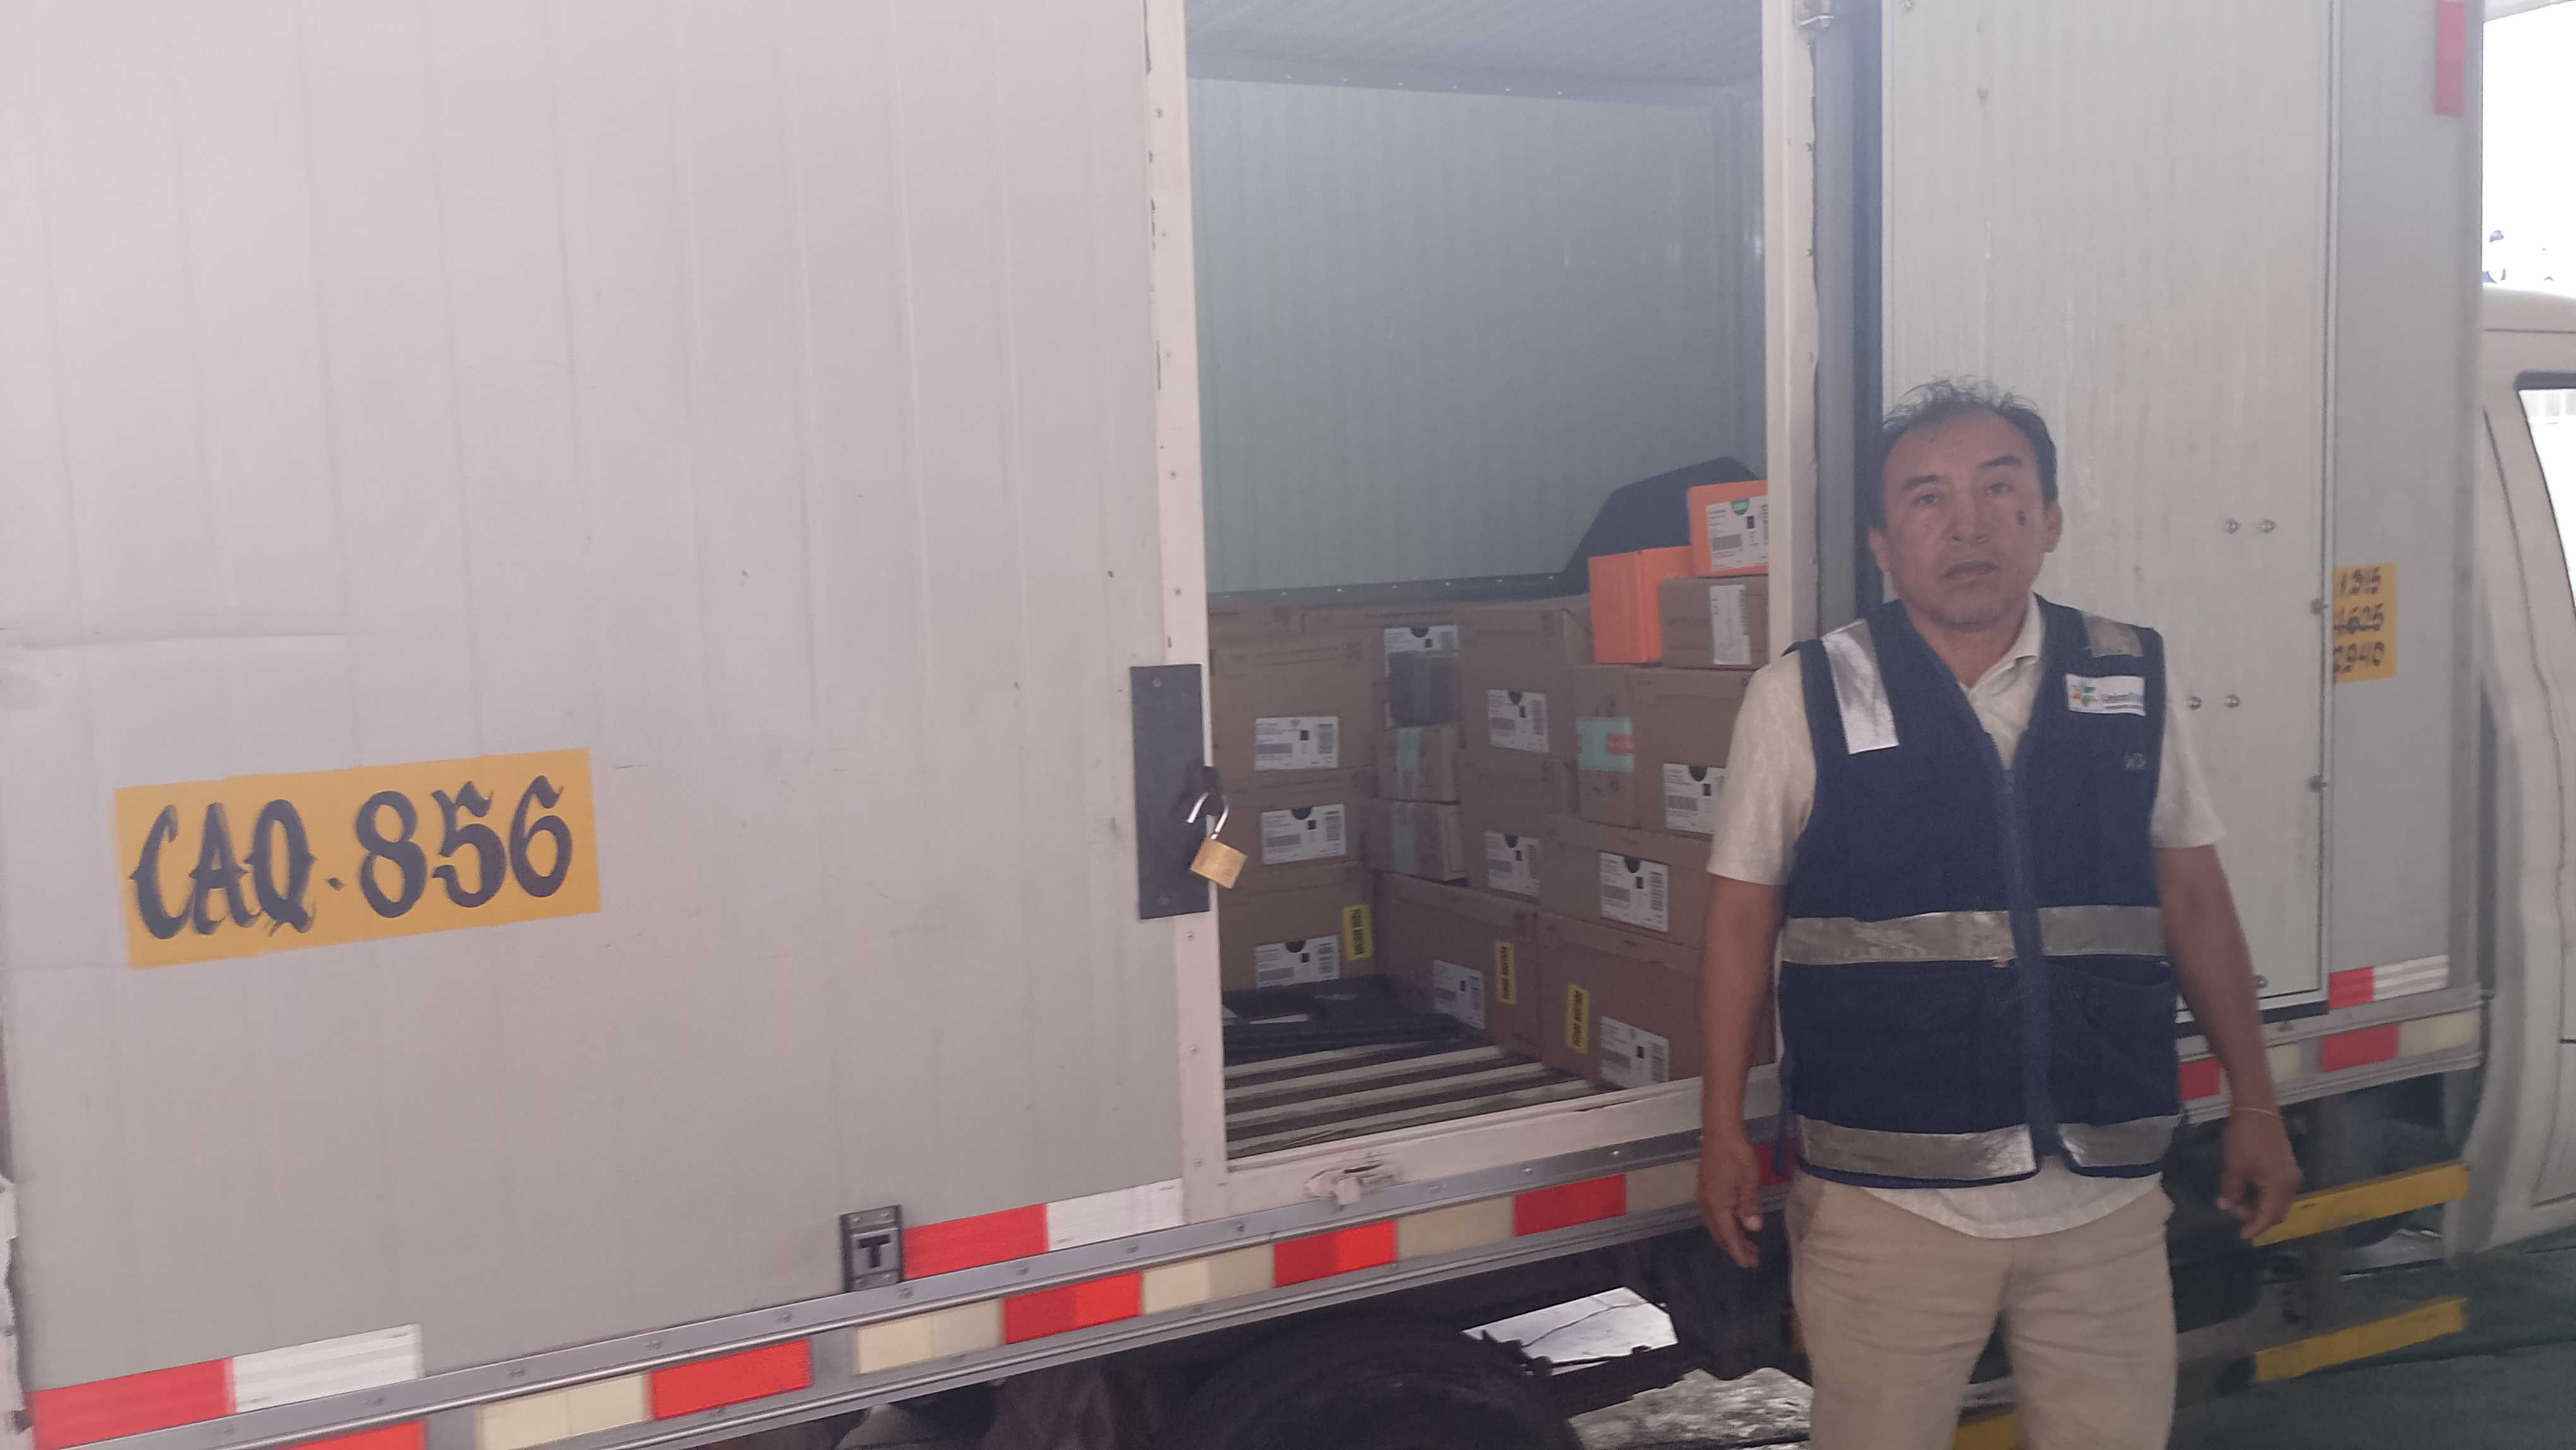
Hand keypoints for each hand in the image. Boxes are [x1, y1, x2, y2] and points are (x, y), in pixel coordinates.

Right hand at [1698, 1128, 1765, 1267]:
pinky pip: (1715, 1216)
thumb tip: (1753, 1229)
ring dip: (1730, 1237)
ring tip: (1747, 1245)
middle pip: (1719, 1234)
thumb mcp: (1749, 1182)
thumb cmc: (1737, 1156)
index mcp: (1717, 1206)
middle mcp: (1707, 1205)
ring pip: (1716, 1225)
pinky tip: (1736, 1224)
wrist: (1720, 1132)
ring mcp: (1704, 1197)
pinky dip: (1726, 1225)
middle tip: (1751, 1259)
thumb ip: (1749, 1206)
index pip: (1728, 1236)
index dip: (1738, 1251)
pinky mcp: (1706, 1190)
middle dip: (1734, 1247)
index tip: (1749, 1263)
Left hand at [2217, 1110, 2300, 1238]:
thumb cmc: (2244, 1137)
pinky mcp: (2285, 1166)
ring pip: (2276, 1200)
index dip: (2254, 1226)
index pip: (2268, 1216)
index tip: (2241, 1235)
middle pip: (2275, 1211)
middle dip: (2254, 1215)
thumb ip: (2230, 1190)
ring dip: (2257, 1204)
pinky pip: (2276, 1189)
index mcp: (2280, 1185)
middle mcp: (2291, 1183)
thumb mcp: (2233, 1165)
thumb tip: (2224, 1207)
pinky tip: (2245, 1188)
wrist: (2257, 1108)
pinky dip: (2261, 1194)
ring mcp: (2290, 1174)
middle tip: (2232, 1207)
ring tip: (2234, 1197)